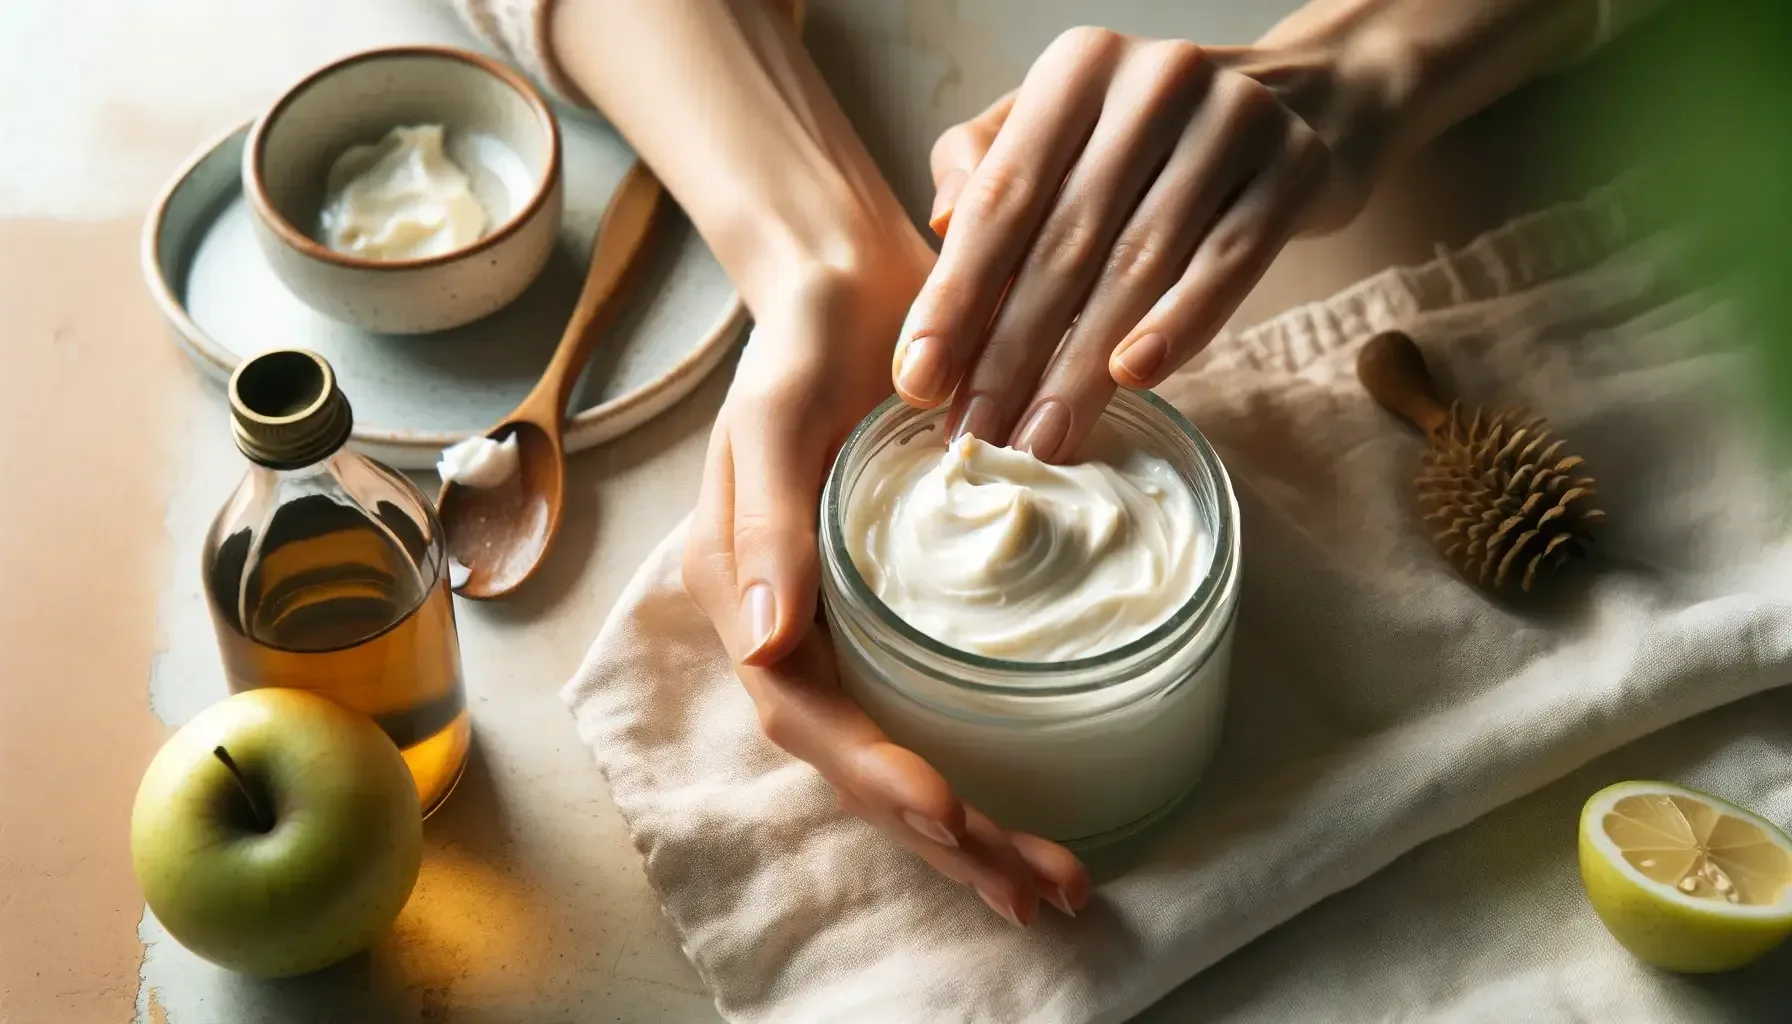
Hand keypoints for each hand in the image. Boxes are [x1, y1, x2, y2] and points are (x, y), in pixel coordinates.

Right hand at [682, 260, 1090, 923]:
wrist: (850, 290)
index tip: (953, 812)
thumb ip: (764, 524)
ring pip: (901, 753)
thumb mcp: (770, 419)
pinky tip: (1030, 809)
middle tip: (1038, 890)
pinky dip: (981, 769)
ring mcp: (847, 629)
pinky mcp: (898, 615)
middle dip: (946, 836)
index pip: (807, 713)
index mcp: (747, 598)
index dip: (877, 772)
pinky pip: (932, 711)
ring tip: (1052, 886)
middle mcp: (792, 632)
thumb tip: (758, 640)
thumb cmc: (804, 343)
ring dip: (971, 830)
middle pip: (863, 760)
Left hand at [896, 27, 1366, 460]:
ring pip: (1140, 265)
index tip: (917, 382)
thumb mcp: (1059, 127)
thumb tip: (942, 224)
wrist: (1305, 102)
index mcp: (1079, 70)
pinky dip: (1178, 326)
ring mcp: (1233, 120)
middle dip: (1009, 353)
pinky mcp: (1295, 167)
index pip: (1002, 198)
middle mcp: (1153, 82)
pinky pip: (1227, 264)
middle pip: (1067, 242)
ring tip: (1040, 439)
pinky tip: (1133, 381)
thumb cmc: (1149, 136)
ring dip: (1081, 367)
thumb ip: (988, 166)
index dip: (955, 297)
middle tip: (975, 436)